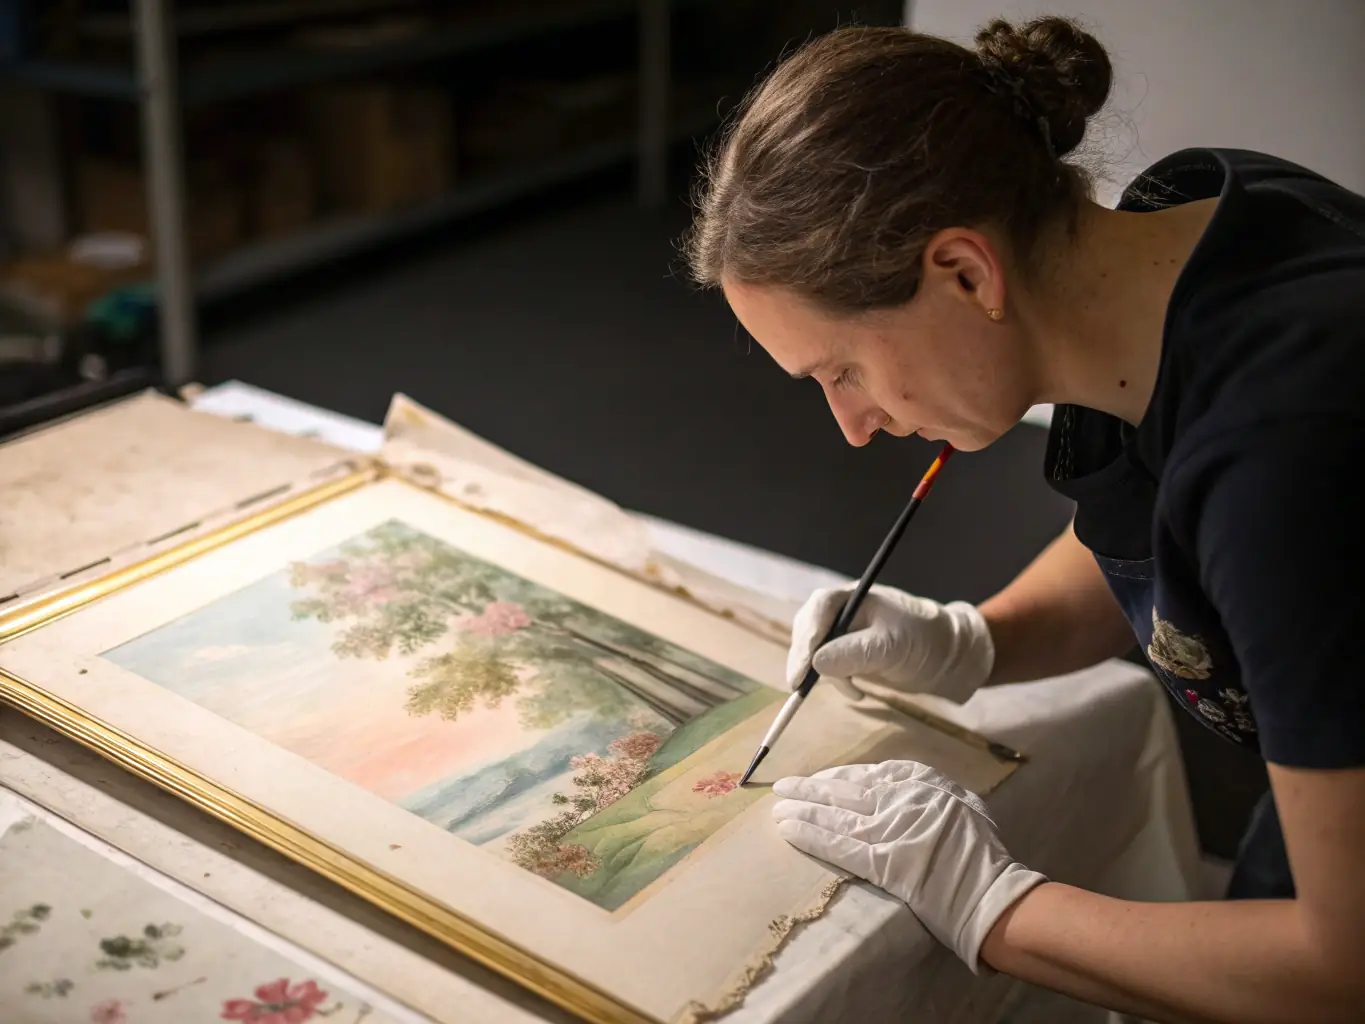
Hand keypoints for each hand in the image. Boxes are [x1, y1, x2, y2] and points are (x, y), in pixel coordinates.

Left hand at [771, 761, 1044, 972]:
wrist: (992, 894)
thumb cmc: (984, 855)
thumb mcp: (964, 806)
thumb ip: (931, 793)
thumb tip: (901, 791)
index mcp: (923, 782)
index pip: (869, 774)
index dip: (838, 778)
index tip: (818, 780)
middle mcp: (903, 799)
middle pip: (845, 790)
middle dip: (811, 788)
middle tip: (782, 787)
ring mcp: (891, 829)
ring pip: (835, 814)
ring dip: (802, 810)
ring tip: (776, 808)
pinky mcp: (882, 861)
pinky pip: (838, 844)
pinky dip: (811, 836)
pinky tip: (788, 830)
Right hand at [786, 584, 993, 702]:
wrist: (949, 657)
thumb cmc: (925, 641)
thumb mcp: (892, 646)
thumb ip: (855, 652)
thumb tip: (816, 663)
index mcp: (856, 597)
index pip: (820, 608)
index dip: (806, 637)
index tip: (801, 669)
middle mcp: (846, 611)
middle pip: (810, 628)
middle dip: (806, 658)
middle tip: (802, 687)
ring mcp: (846, 631)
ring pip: (816, 648)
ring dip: (822, 673)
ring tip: (853, 691)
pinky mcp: (850, 652)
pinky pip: (829, 663)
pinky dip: (835, 680)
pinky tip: (855, 691)